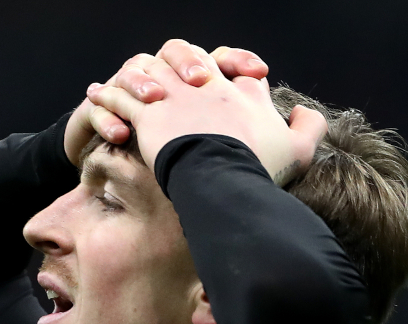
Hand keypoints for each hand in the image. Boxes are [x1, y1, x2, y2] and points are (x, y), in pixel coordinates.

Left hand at [86, 47, 326, 184]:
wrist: (227, 181)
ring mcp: (178, 95)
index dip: (229, 72)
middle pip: (190, 57)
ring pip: (152, 69)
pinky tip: (98, 96)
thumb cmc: (262, 169)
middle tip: (169, 76)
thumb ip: (308, 127)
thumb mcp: (300, 149)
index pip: (234, 68)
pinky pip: (123, 96)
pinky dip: (109, 96)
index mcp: (242, 91)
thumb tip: (303, 111)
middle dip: (180, 61)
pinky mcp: (150, 113)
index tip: (223, 84)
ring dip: (138, 74)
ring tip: (124, 80)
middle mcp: (209, 85)